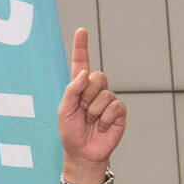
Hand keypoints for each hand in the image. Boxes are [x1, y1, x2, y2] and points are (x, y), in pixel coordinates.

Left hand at [57, 28, 126, 183]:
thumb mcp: (64, 111)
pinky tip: (100, 127)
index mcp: (79, 87)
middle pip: (97, 77)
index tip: (81, 31)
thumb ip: (71, 91)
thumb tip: (85, 73)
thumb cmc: (70, 132)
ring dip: (93, 112)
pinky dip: (104, 119)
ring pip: (104, 94)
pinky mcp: (119, 111)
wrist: (82, 153)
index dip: (81, 47)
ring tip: (89, 122)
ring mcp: (109, 99)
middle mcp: (95, 90)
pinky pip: (114, 107)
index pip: (81, 63)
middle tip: (82, 112)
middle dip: (87, 96)